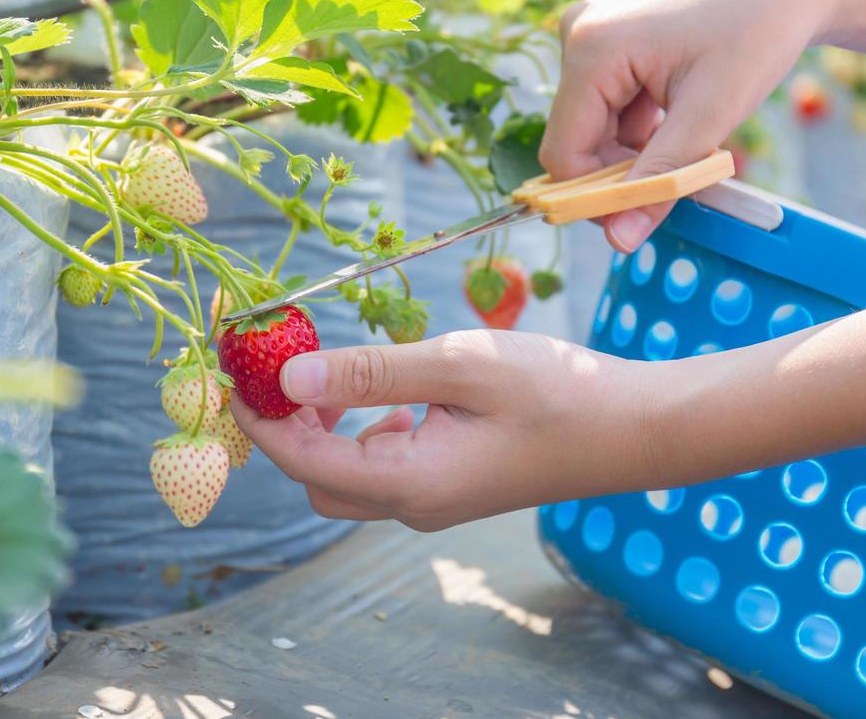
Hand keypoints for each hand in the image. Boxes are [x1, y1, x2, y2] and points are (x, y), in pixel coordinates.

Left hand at [229, 331, 652, 531]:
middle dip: (286, 425)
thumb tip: (290, 375)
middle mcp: (413, 504)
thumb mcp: (460, 366)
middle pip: (315, 476)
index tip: (234, 362)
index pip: (301, 457)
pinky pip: (384, 462)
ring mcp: (433, 499)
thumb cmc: (555, 391)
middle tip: (281, 360)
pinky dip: (364, 427)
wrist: (630, 429)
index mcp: (409, 483)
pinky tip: (391, 390)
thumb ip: (373, 370)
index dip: (259, 414)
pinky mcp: (451, 483)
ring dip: (325, 424)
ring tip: (328, 366)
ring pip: (347, 473)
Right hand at [540, 0, 839, 251]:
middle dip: (624, 173)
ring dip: (638, 154)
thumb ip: (660, 181)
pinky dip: (642, 132)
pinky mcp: (607, 42)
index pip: (565, 153)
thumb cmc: (757, 34)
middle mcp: (577, 35)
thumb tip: (620, 242)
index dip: (598, 196)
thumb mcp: (709, 116)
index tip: (648, 218)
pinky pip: (609, 109)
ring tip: (694, 142)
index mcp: (591, 47)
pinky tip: (683, 119)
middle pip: (578, 143)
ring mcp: (590, 35)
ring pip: (595, 131)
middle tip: (683, 183)